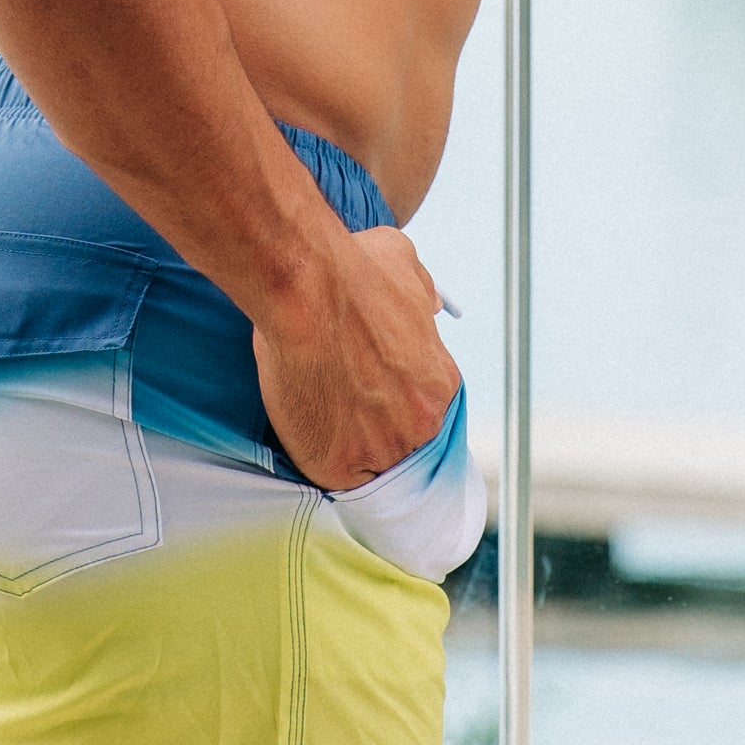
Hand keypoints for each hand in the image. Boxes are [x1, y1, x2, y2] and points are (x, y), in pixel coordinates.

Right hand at [253, 225, 460, 489]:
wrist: (309, 289)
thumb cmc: (350, 270)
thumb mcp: (404, 265)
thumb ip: (422, 290)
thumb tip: (434, 303)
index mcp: (440, 383)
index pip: (422, 410)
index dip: (392, 404)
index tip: (367, 394)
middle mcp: (423, 422)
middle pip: (402, 444)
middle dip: (375, 431)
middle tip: (338, 408)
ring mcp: (384, 448)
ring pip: (369, 466)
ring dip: (347, 451)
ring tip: (317, 421)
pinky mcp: (340, 465)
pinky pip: (334, 480)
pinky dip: (318, 461)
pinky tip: (304, 436)